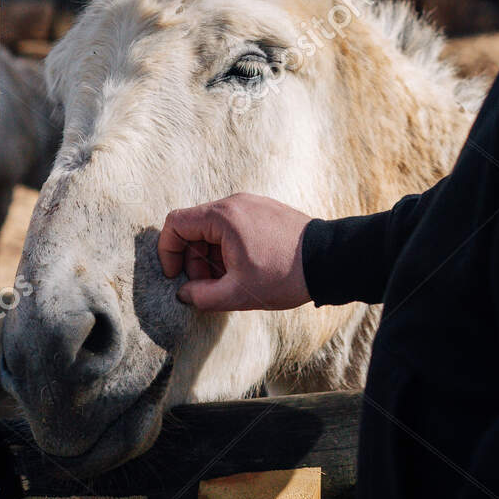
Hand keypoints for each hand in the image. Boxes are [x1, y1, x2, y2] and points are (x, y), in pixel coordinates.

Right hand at [157, 193, 312, 310]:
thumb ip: (201, 295)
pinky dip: (229, 247)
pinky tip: (244, 269)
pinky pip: (234, 226)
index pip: (175, 223)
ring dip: (211, 255)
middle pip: (194, 227)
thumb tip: (184, 293)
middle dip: (193, 259)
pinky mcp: (266, 210)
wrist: (330, 261)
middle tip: (206, 286)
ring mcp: (252, 204)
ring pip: (214, 228)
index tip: (175, 276)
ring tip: (227, 281)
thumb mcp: (237, 293)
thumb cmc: (284, 276)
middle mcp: (235, 203)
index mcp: (223, 217)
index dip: (168, 252)